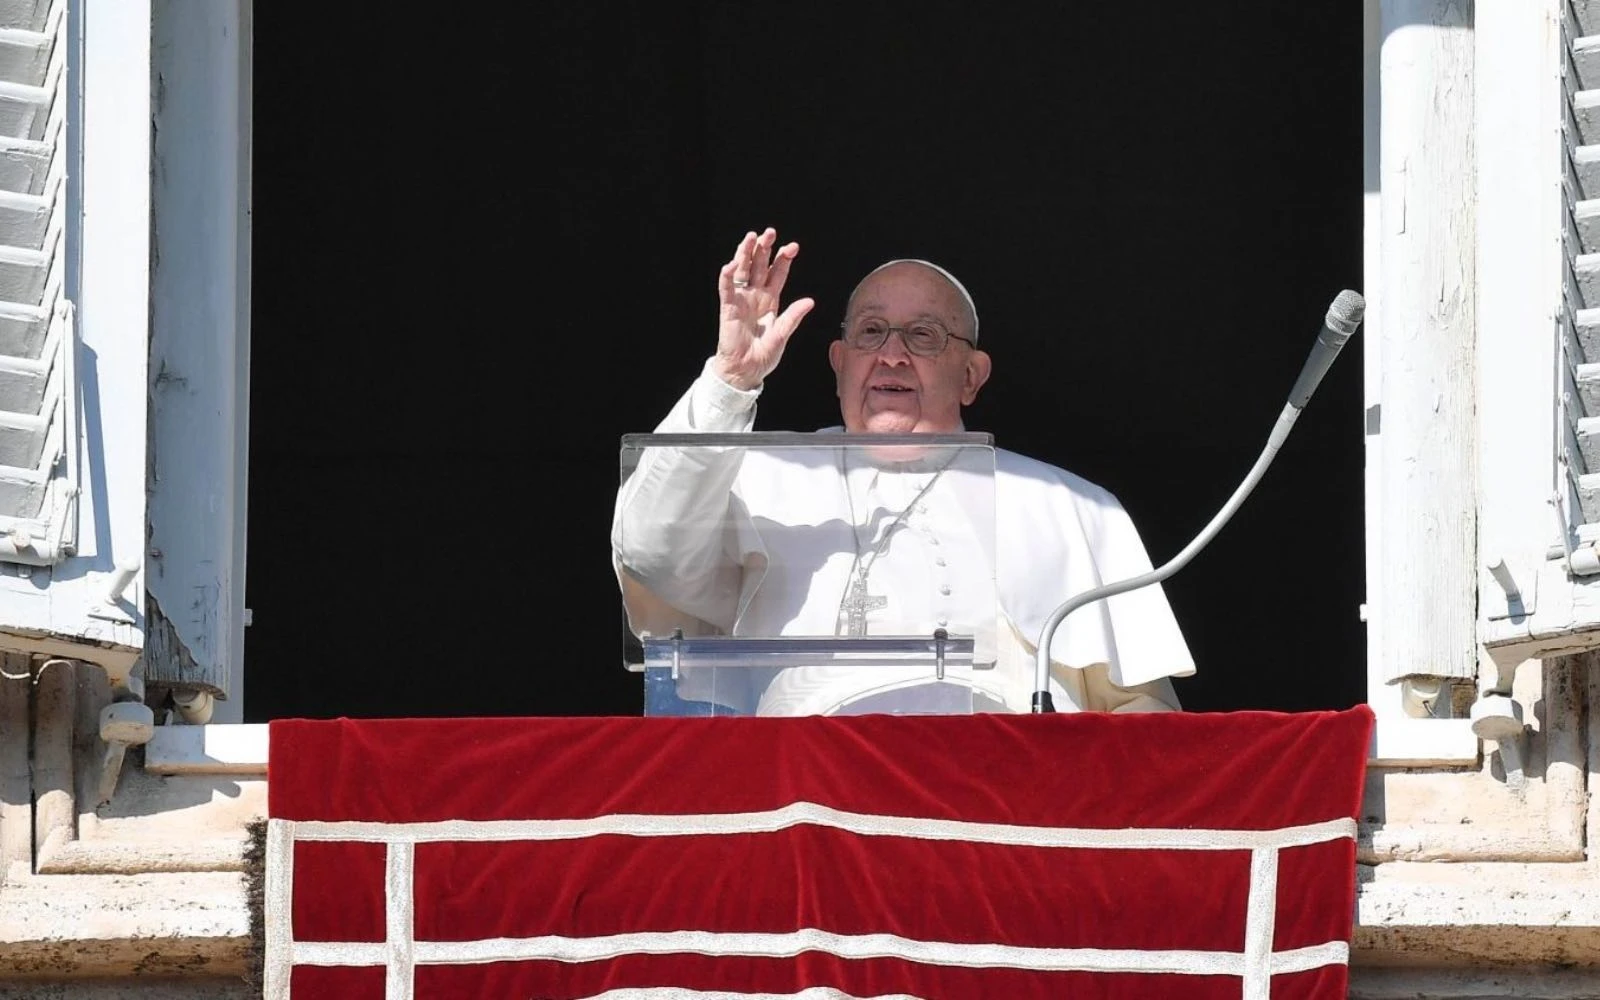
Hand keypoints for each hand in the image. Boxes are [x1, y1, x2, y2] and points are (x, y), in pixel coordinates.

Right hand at [712, 228, 814, 390]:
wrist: (746, 369)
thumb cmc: (764, 355)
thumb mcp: (783, 334)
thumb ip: (793, 317)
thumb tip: (810, 301)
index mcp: (771, 300)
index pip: (778, 273)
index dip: (784, 259)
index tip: (793, 246)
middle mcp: (756, 295)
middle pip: (760, 265)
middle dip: (765, 249)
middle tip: (770, 233)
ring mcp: (742, 299)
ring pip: (743, 270)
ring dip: (746, 253)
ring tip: (752, 237)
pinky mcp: (728, 307)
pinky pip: (727, 287)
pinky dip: (728, 275)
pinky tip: (733, 263)